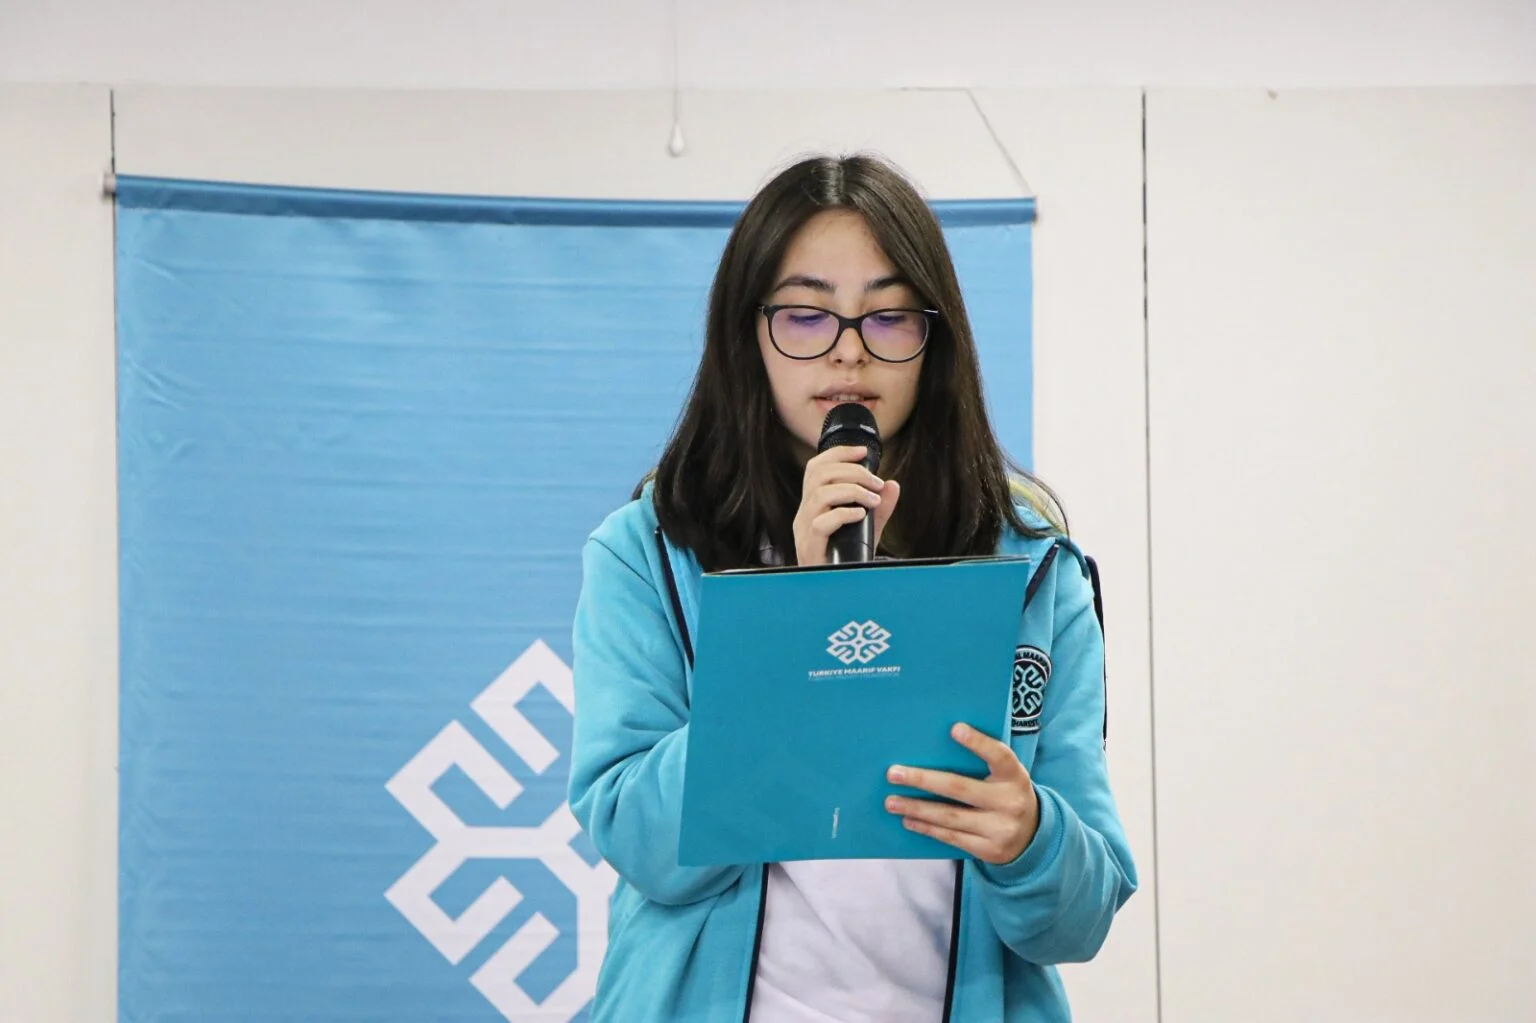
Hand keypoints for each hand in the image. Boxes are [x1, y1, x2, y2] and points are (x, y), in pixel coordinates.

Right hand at [793, 445, 900, 566]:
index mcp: (812, 506)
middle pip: (818, 475)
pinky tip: (861, 514)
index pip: (815, 468)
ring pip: (820, 495)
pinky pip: (822, 523)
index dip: (838, 454)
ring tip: (873, 499)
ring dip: (852, 490)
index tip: (864, 452)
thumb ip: (879, 508)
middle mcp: (804, 515)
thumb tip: (892, 485)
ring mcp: (804, 531)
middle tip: (876, 483)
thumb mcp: (867, 529)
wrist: (836, 592)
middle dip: (852, 472)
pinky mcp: (810, 548)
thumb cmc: (848, 559)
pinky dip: (844, 513)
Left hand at [884, 723, 1039, 864]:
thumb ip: (983, 762)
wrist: (1033, 837)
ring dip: (916, 808)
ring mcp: (999, 829)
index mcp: (1015, 775)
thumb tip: (937, 744)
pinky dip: (927, 828)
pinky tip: (909, 820)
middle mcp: (1009, 802)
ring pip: (950, 817)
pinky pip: (951, 837)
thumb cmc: (1007, 793)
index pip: (999, 755)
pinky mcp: (988, 850)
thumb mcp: (1006, 775)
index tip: (954, 728)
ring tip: (892, 802)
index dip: (978, 743)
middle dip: (923, 780)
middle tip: (893, 773)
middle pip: (960, 788)